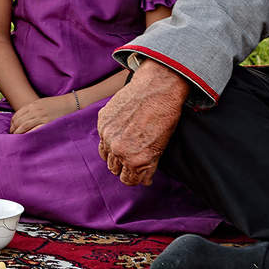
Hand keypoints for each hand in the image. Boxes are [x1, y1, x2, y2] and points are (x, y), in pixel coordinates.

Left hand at [9, 94, 76, 133]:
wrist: (70, 104)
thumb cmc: (56, 104)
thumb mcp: (42, 102)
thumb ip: (32, 108)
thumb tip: (24, 117)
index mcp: (33, 105)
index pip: (17, 114)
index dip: (12, 122)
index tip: (12, 127)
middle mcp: (35, 110)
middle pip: (19, 120)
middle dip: (13, 128)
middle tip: (12, 134)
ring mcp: (41, 117)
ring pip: (24, 126)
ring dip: (18, 132)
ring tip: (16, 137)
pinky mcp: (47, 123)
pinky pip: (33, 130)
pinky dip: (28, 134)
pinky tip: (25, 138)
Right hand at [96, 60, 186, 184]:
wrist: (157, 88)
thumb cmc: (165, 116)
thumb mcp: (161, 147)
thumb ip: (148, 165)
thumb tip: (143, 178)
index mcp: (135, 160)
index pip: (128, 180)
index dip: (135, 177)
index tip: (139, 172)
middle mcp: (118, 150)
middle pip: (114, 169)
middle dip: (124, 167)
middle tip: (133, 158)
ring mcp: (108, 135)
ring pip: (105, 155)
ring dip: (114, 154)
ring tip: (126, 146)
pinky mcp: (102, 121)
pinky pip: (103, 138)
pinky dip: (110, 138)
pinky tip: (122, 130)